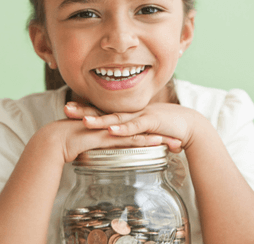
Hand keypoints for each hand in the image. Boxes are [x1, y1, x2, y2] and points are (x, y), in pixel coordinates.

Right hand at [39, 110, 164, 163]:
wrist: (52, 141)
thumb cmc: (65, 145)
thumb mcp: (86, 146)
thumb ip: (95, 149)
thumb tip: (101, 158)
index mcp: (109, 127)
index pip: (133, 130)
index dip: (149, 133)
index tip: (164, 139)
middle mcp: (111, 125)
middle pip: (140, 129)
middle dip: (159, 133)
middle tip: (176, 139)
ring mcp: (108, 129)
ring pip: (138, 133)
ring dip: (157, 137)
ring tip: (174, 142)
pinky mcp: (105, 136)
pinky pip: (127, 138)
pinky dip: (143, 140)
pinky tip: (156, 143)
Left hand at [64, 102, 204, 152]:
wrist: (187, 126)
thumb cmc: (162, 128)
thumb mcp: (139, 133)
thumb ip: (125, 136)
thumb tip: (108, 143)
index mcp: (125, 115)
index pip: (100, 112)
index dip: (84, 110)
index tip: (65, 110)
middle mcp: (129, 113)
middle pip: (103, 112)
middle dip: (84, 111)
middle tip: (66, 109)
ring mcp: (139, 116)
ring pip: (116, 118)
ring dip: (100, 120)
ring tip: (84, 121)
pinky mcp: (151, 122)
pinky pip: (135, 126)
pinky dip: (123, 129)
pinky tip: (112, 131)